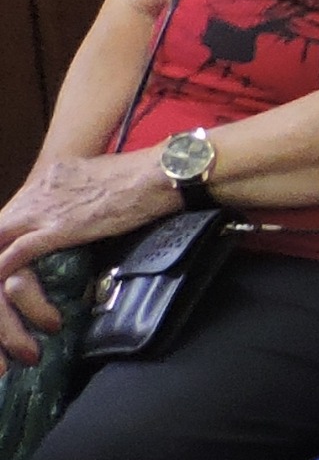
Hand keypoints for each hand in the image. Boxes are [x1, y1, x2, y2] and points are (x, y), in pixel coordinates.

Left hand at [0, 151, 173, 351]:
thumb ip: (84, 194)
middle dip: (0, 247)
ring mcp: (47, 208)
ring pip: (2, 238)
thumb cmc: (146, 174)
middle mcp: (40, 190)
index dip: (11, 231)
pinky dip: (7, 268)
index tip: (13, 249)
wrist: (161, 172)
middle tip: (5, 273)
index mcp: (52, 177)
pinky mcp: (61, 228)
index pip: (18, 207)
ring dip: (1, 263)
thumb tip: (86, 211)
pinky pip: (20, 252)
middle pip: (2, 223)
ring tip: (5, 287)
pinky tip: (5, 280)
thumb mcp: (102, 178)